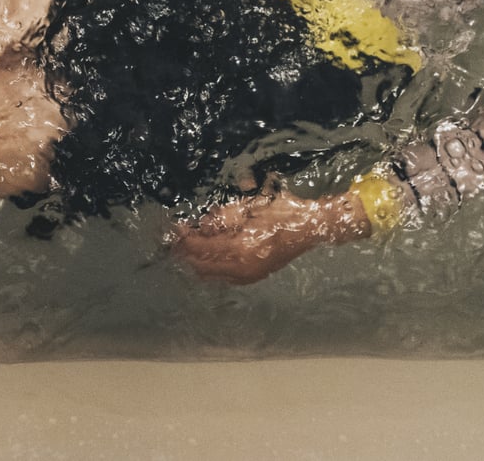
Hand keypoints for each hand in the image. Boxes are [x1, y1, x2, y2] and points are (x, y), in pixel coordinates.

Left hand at [169, 188, 368, 284]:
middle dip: (186, 254)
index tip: (173, 230)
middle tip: (176, 239)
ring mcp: (248, 276)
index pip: (201, 250)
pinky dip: (212, 266)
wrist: (310, 229)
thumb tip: (199, 224)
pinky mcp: (253, 277)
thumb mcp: (249, 208)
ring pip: (211, 275)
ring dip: (198, 261)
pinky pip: (223, 276)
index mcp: (240, 250)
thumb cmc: (282, 212)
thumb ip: (222, 218)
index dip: (184, 241)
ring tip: (190, 244)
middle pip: (201, 268)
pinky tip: (209, 252)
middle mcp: (241, 269)